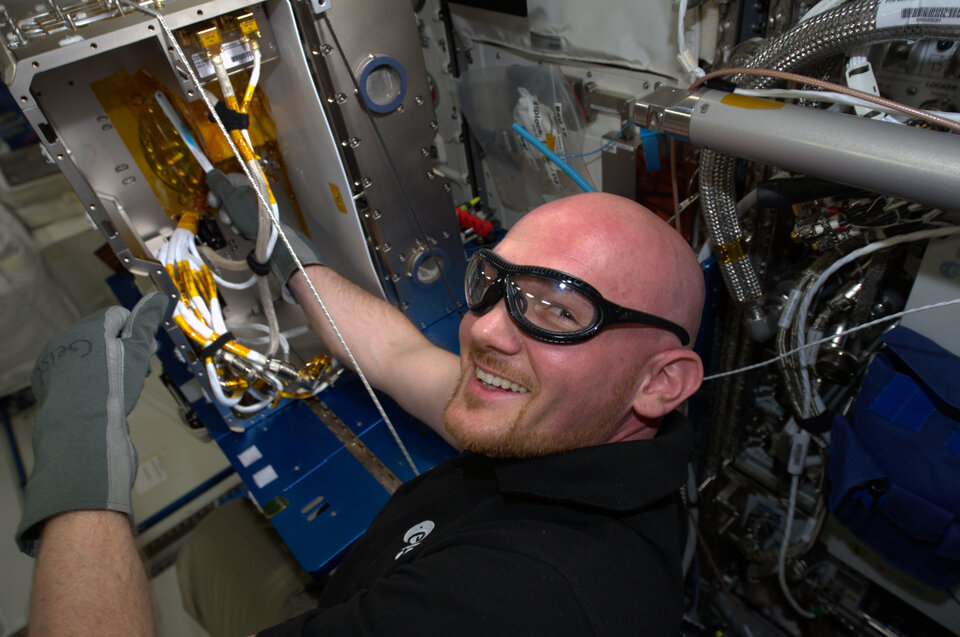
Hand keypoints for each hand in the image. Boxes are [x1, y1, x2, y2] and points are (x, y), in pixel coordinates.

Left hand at [16, 293, 167, 555]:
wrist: (82, 435)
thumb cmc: (113, 387)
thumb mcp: (137, 351)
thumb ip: (146, 322)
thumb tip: (158, 295)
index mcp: (82, 330)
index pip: (114, 317)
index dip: (136, 330)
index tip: (148, 350)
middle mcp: (63, 347)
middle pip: (102, 339)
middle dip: (125, 350)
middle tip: (140, 370)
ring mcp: (56, 373)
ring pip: (92, 361)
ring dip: (113, 370)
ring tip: (126, 389)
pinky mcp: (55, 398)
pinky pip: (83, 383)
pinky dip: (98, 388)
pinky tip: (108, 403)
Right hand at [205, 169, 323, 283]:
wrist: (270, 240)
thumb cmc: (254, 218)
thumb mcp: (232, 198)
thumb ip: (219, 185)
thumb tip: (211, 173)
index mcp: (251, 182)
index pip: (228, 179)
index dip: (217, 189)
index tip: (213, 201)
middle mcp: (254, 192)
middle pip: (228, 196)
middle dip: (225, 208)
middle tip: (228, 216)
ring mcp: (255, 206)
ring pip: (233, 209)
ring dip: (231, 219)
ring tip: (236, 225)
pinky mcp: (255, 218)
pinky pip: (240, 219)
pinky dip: (238, 225)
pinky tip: (242, 230)